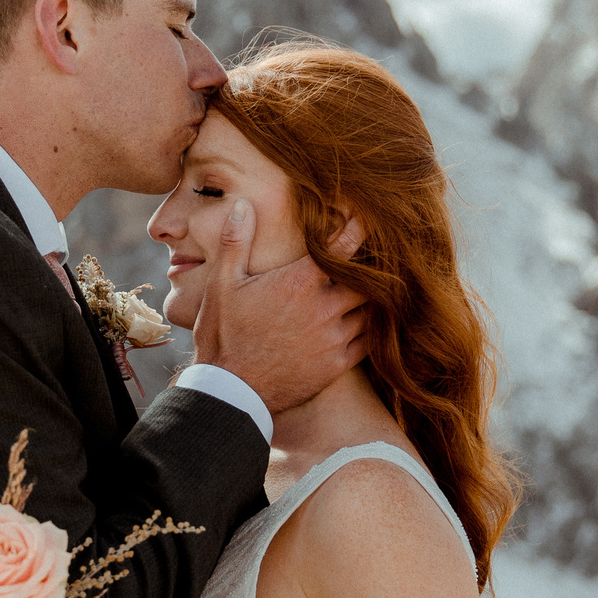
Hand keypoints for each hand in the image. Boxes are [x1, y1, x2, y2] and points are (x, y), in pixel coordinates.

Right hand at [192, 197, 366, 412]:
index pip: (343, 247)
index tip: (367, 218)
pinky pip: (369, 342)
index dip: (359, 229)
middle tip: (375, 258)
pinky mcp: (336, 365)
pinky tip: (367, 323)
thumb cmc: (222, 335)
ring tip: (374, 289)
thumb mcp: (222, 285)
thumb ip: (236, 242)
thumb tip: (241, 205)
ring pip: (372, 310)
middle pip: (368, 279)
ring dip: (373, 298)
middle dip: (372, 267)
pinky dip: (372, 329)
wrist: (230, 392)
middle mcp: (324, 307)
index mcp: (299, 281)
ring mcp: (333, 338)